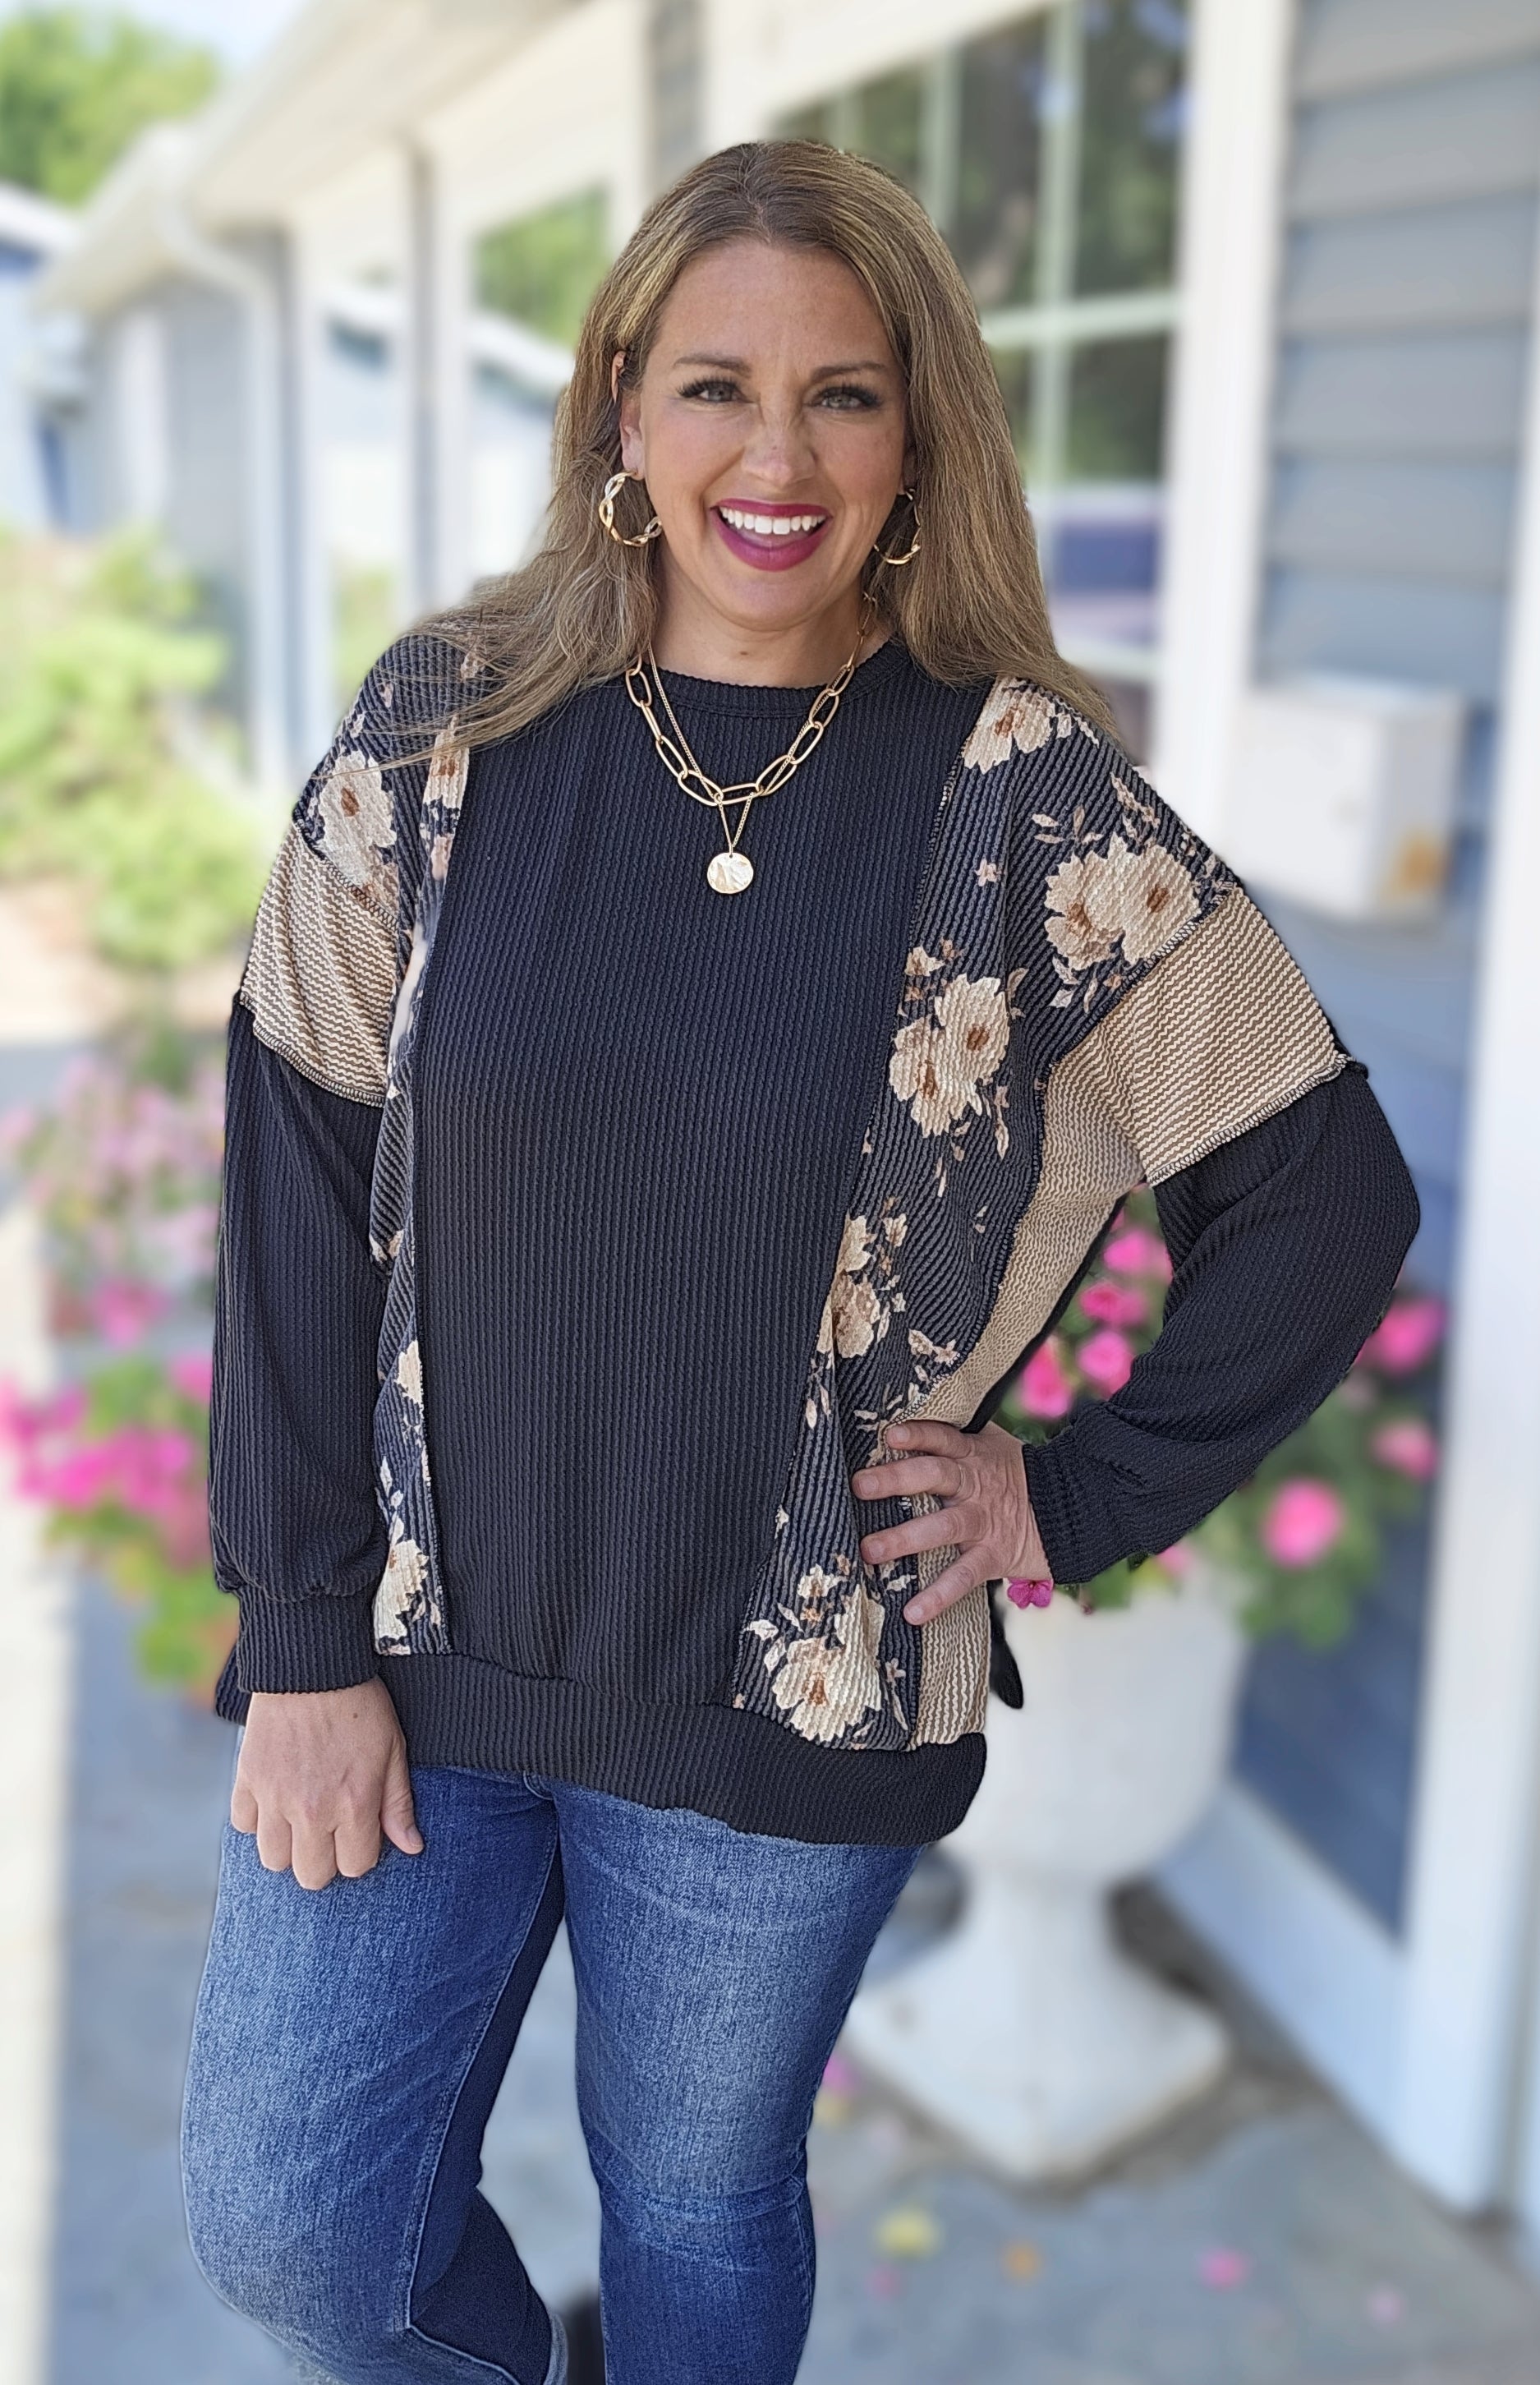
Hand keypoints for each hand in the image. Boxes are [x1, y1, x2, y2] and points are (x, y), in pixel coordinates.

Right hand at [231, 1677, 422, 1891]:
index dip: (361, 1853)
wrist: (313, 1666)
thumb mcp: (393, 1751)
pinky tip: (276, 1798)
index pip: (355, 1867)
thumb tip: (412, 1847)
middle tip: (329, 1831)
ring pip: (273, 1859)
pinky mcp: (247, 1779)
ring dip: (288, 1845)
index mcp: (354, 1805)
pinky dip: (258, 1818)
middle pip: (311, 1876)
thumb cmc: (361, 1707)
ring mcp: (275, 1798)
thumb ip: (398, 1804)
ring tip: (300, 1819)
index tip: (360, 1831)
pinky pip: (244, 1824)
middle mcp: (312, 1810)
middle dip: (324, 1860)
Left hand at [851, 1419, 1049, 1625]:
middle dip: (896, 1479)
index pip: (942, 1438)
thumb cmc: (1015, 1476)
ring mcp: (982, 1521)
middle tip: (860, 1485)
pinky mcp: (992, 1556)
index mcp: (972, 1454)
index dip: (918, 1435)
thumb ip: (954, 1437)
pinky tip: (913, 1613)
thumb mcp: (991, 1446)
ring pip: (941, 1526)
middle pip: (934, 1475)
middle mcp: (974, 1485)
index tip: (889, 1435)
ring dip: (904, 1538)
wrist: (1069, 1511)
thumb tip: (901, 1423)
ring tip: (869, 1550)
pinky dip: (938, 1597)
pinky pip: (962, 1577)